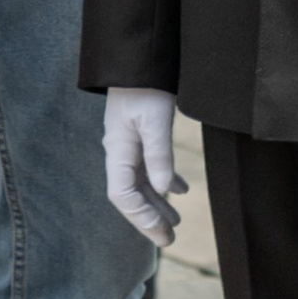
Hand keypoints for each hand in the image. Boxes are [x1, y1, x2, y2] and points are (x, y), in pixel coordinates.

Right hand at [104, 86, 184, 243]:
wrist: (139, 57)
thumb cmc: (145, 86)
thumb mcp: (156, 120)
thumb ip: (159, 155)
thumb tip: (163, 191)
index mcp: (118, 149)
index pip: (122, 194)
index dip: (140, 215)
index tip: (161, 230)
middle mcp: (120, 150)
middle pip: (131, 194)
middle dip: (148, 218)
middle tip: (168, 240)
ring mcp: (129, 143)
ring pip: (142, 182)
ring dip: (156, 203)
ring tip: (175, 222)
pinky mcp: (140, 135)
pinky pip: (149, 166)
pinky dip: (164, 181)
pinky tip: (179, 191)